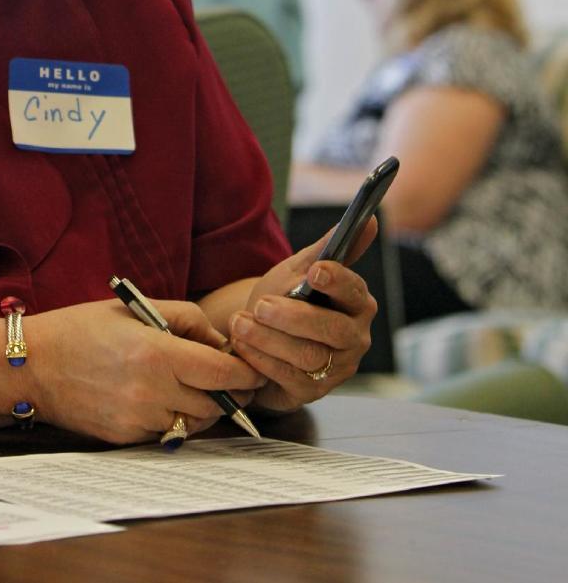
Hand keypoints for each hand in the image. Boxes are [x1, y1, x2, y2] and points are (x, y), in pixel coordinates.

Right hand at [26, 297, 265, 444]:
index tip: (254, 369)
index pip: (222, 373)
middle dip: (227, 392)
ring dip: (201, 407)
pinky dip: (172, 417)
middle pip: (215, 404)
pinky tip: (159, 396)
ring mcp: (138, 420)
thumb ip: (184, 319)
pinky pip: (166, 432)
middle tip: (226, 376)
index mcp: (157, 353)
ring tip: (191, 385)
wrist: (32, 365)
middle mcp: (151, 392)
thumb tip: (219, 341)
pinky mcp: (126, 439)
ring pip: (193, 423)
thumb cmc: (82, 329)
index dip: (246, 373)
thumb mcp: (135, 308)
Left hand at [226, 225, 377, 413]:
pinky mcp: (313, 391)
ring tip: (240, 323)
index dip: (337, 281)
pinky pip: (289, 378)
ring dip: (269, 339)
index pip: (354, 291)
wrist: (262, 336)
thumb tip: (370, 219)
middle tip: (262, 305)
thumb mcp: (300, 269)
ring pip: (309, 356)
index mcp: (358, 303)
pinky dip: (262, 360)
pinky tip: (242, 345)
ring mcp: (337, 369)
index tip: (315, 271)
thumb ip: (328, 247)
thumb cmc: (287, 298)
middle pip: (333, 330)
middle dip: (295, 317)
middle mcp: (355, 338)